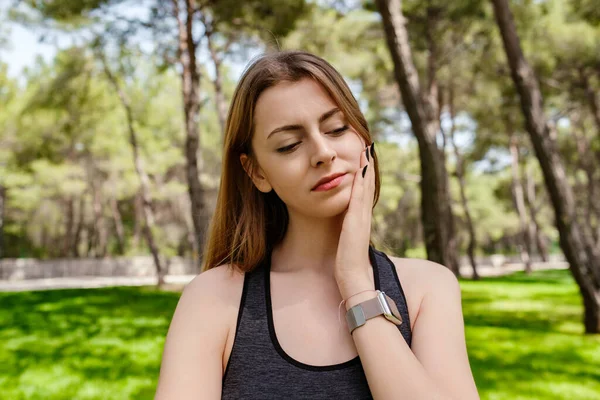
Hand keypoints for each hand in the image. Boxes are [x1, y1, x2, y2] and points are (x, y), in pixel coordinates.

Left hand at [335, 142, 375, 299]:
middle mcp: (363, 216)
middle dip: (367, 165)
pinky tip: (361, 167)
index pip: (363, 193)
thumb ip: (346, 234)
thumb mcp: (346, 244)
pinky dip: (362, 181)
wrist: (353, 280)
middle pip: (368, 185)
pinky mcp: (356, 222)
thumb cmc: (348, 266)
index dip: (365, 175)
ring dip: (367, 167)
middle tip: (368, 145)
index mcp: (360, 220)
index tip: (363, 158)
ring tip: (366, 149)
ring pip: (366, 187)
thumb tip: (342, 230)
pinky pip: (360, 196)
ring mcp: (361, 218)